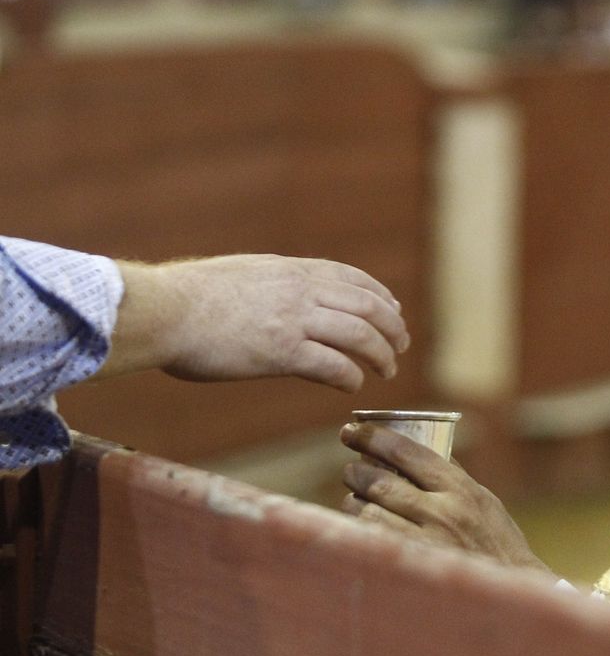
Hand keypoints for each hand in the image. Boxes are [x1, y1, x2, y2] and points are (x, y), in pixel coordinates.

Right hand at [96, 255, 409, 391]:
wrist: (162, 310)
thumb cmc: (187, 296)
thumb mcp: (242, 273)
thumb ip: (272, 282)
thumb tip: (280, 293)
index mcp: (291, 270)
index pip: (353, 278)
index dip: (381, 296)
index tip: (393, 310)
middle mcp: (301, 291)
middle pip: (368, 307)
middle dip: (392, 327)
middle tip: (401, 345)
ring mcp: (294, 320)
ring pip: (360, 336)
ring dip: (381, 355)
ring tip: (387, 370)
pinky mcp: (281, 352)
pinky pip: (333, 365)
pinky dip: (350, 376)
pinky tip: (353, 386)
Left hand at [338, 422, 548, 571]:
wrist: (512, 588)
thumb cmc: (498, 542)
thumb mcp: (484, 500)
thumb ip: (453, 477)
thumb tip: (425, 449)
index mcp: (460, 488)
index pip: (408, 452)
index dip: (374, 437)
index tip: (352, 430)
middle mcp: (442, 512)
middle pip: (382, 481)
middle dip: (357, 471)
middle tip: (351, 469)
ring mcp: (426, 542)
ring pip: (369, 511)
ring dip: (354, 501)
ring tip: (354, 498)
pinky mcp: (413, 567)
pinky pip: (371, 541)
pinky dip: (360, 528)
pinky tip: (360, 525)